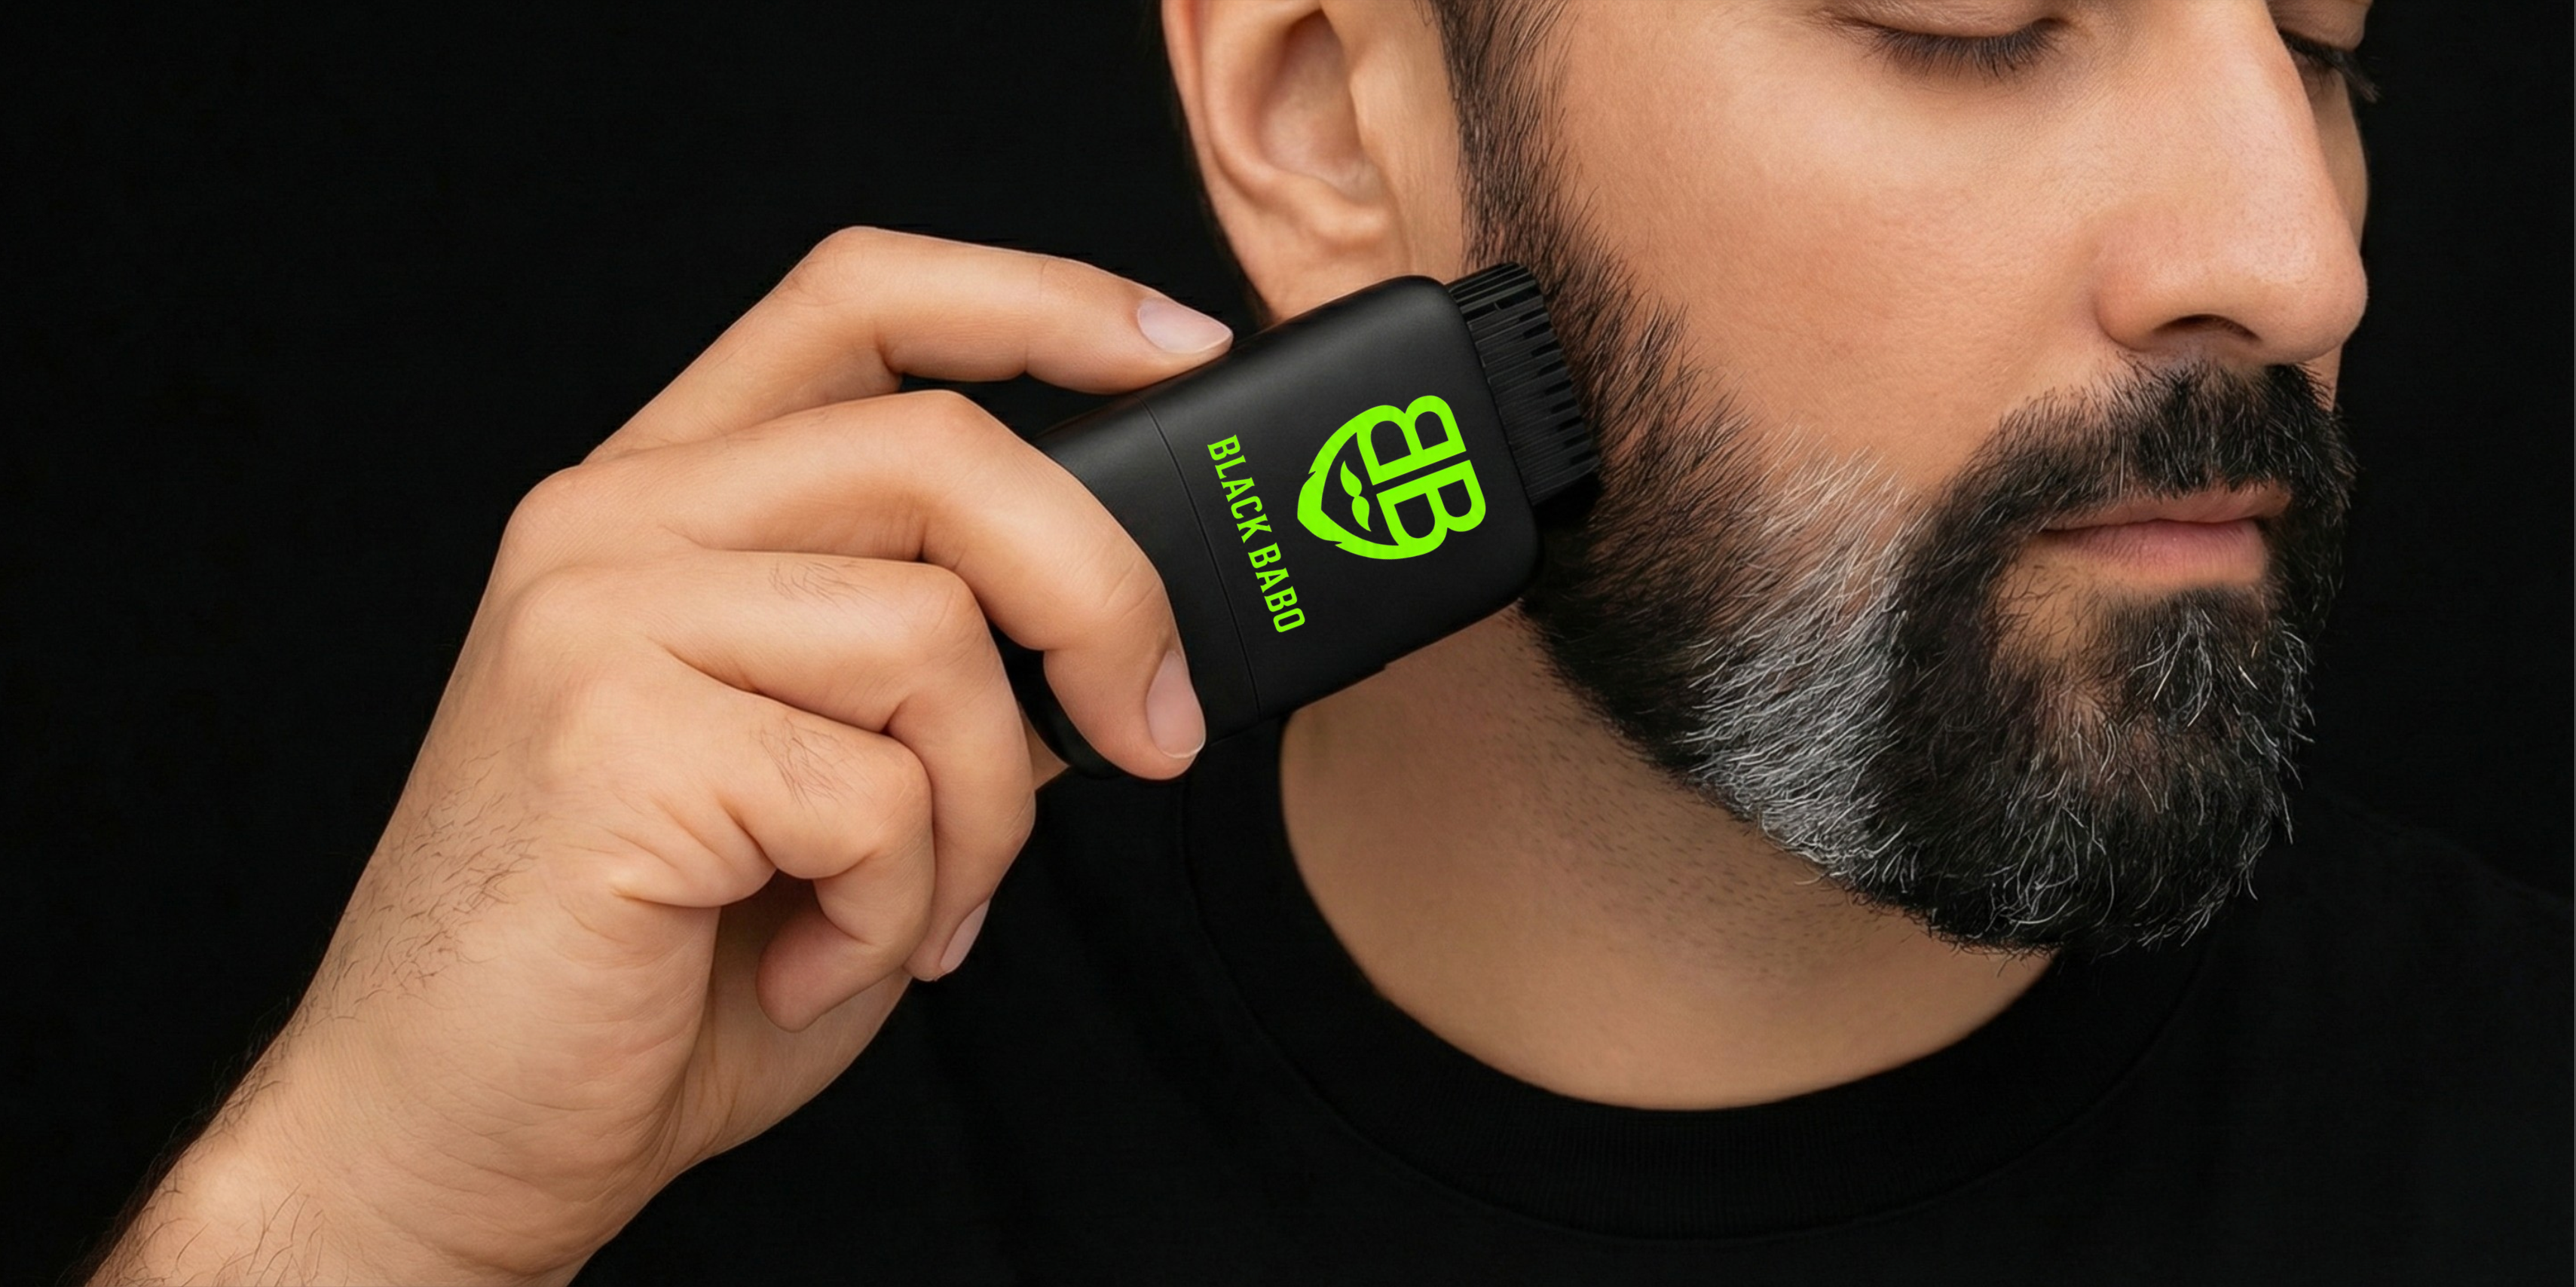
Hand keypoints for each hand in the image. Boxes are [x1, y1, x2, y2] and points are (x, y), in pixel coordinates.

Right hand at [89, 229, 1230, 1285]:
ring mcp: (596, 618)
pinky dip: (900, 904)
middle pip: (942, 448)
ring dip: (984, 814)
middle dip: (1102, 596)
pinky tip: (818, 955)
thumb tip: (1123, 624)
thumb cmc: (657, 961)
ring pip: (933, 636)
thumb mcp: (843, 775)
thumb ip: (951, 670)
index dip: (1038, 299)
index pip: (859, 300)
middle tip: (1153, 731)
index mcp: (669, 499)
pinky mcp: (610, 738)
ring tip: (910, 909)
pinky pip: (878, 792)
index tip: (1181, 347)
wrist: (452, 1131)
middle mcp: (614, 522)